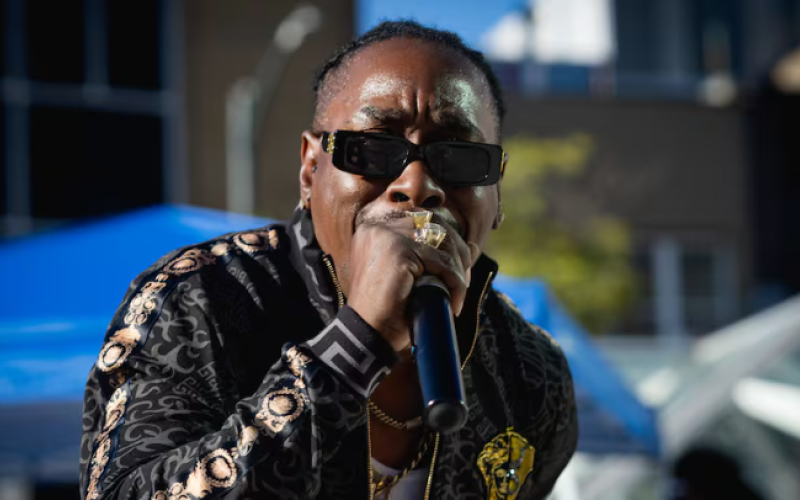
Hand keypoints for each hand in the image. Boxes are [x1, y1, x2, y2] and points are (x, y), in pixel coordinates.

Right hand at [346, 215, 478, 351]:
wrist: (368, 336)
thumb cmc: (388, 311)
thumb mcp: (415, 278)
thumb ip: (438, 257)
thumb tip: (473, 246)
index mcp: (378, 230)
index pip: (425, 222)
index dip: (448, 244)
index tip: (459, 271)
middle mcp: (379, 227)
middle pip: (436, 227)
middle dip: (457, 253)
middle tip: (463, 282)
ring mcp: (387, 236)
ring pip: (442, 243)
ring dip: (458, 270)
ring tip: (458, 294)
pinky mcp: (398, 251)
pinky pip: (441, 262)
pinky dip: (455, 283)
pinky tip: (453, 303)